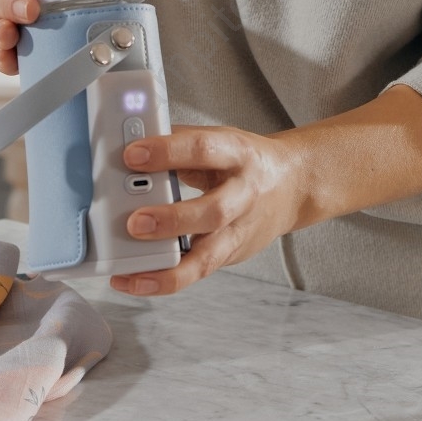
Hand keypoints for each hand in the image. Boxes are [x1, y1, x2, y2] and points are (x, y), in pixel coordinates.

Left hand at [109, 126, 300, 295]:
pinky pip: (199, 272)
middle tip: (134, 222)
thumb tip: (129, 140)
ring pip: (209, 255)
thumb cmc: (245, 161)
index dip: (167, 152)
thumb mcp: (220, 139)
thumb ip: (179, 142)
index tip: (131, 155)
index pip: (202, 150)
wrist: (292, 186)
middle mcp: (242, 194)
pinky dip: (166, 279)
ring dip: (169, 266)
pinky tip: (136, 281)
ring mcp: (239, 229)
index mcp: (236, 154)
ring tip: (132, 271)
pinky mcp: (232, 254)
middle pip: (213, 211)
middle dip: (172, 220)